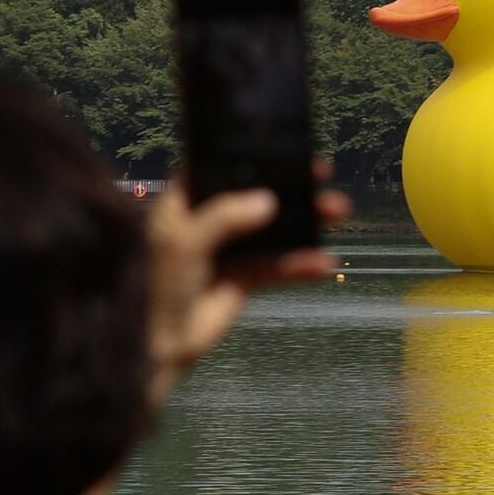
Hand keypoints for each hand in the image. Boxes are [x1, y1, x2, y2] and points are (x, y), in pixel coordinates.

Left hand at [144, 172, 349, 407]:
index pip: (219, 169)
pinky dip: (301, 265)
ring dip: (305, 222)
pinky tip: (325, 263)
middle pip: (254, 196)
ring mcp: (227, 250)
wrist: (156, 345)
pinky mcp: (243, 279)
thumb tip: (267, 201)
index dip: (249, 157)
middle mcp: (208, 222)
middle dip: (290, 188)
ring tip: (338, 212)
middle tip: (321, 175)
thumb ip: (224, 218)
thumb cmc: (155, 285)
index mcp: (184, 203)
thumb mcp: (185, 243)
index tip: (284, 148)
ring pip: (273, 230)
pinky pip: (277, 267)